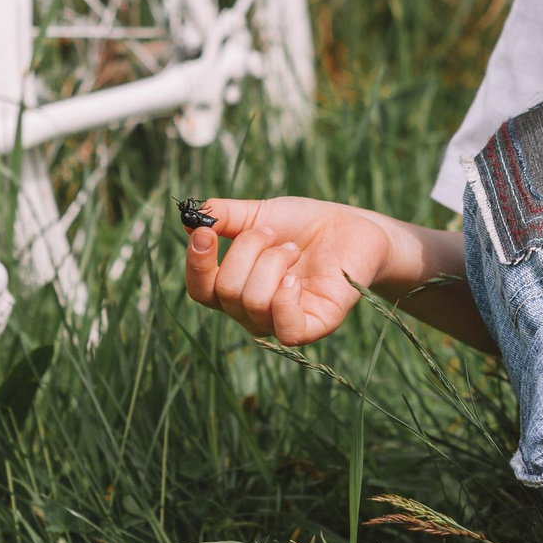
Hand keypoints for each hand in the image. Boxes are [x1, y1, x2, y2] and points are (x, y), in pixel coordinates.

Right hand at [183, 197, 403, 344]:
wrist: (352, 226)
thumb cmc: (304, 225)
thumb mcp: (260, 214)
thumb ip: (225, 217)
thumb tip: (190, 221)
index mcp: (235, 287)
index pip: (200, 290)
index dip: (197, 264)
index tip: (205, 232)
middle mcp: (252, 311)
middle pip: (226, 290)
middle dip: (248, 250)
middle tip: (274, 234)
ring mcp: (281, 321)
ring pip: (252, 301)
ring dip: (272, 262)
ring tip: (293, 249)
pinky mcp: (313, 327)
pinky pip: (284, 328)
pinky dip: (285, 297)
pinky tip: (296, 277)